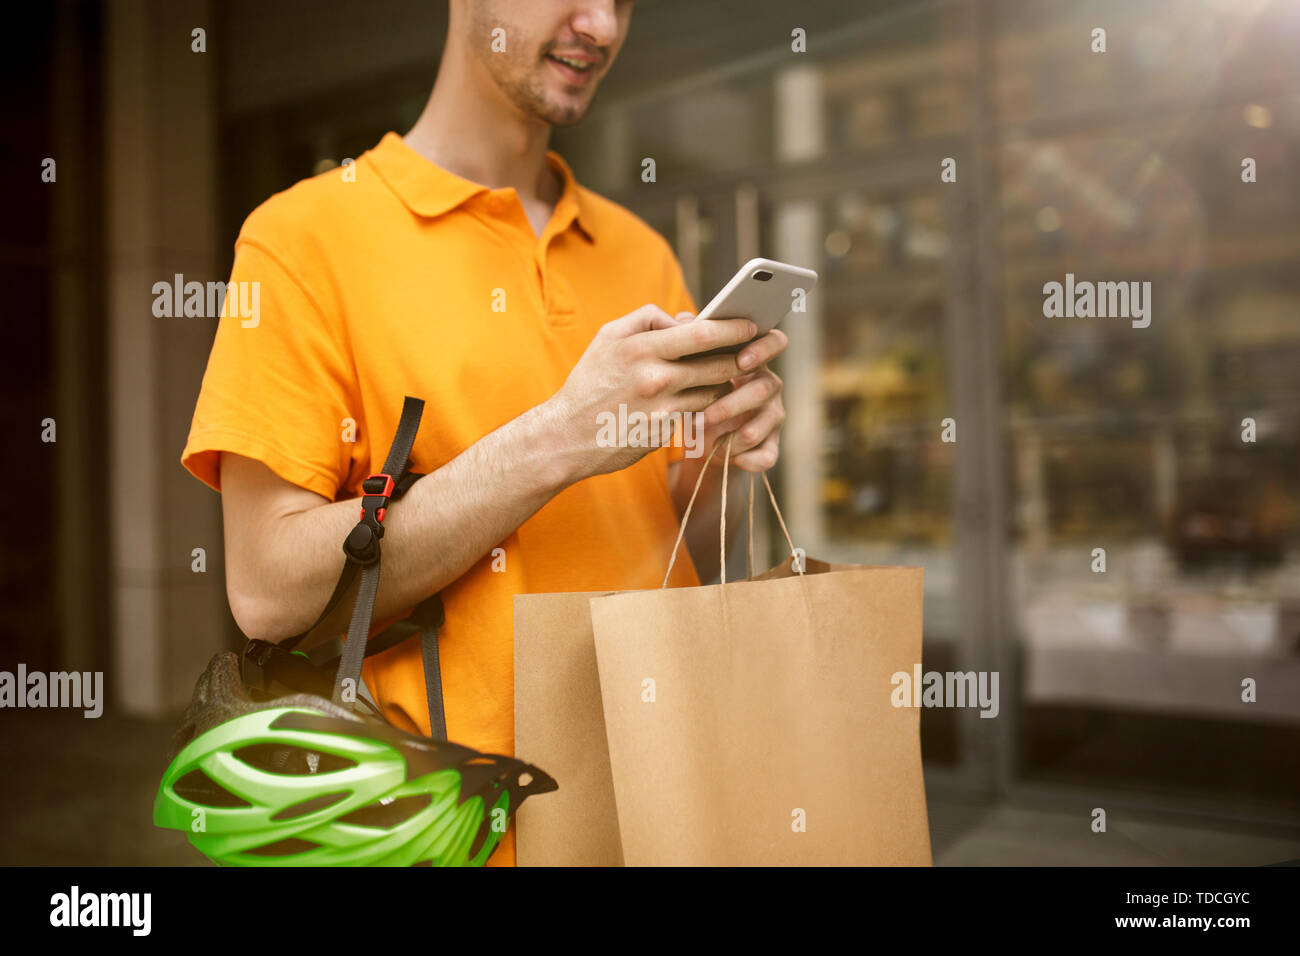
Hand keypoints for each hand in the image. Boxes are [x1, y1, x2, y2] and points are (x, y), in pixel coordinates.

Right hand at [545, 304, 757, 479]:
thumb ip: (647, 319)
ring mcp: (663, 408)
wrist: (566, 437)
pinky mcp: (666, 432)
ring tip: (728, 374)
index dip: (733, 328)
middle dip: (741, 357)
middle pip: (719, 363)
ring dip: (725, 383)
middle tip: (753, 351)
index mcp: (642, 348)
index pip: (703, 333)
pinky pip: (701, 414)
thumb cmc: (589, 382)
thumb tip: (686, 319)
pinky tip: (710, 400)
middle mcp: (656, 378)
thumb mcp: (608, 338)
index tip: (751, 325)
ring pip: (714, 391)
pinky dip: (710, 405)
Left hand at [689, 327, 787, 471]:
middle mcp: (769, 386)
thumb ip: (691, 344)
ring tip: (706, 439)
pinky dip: (749, 459)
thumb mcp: (689, 369)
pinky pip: (767, 455)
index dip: (763, 349)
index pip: (775, 342)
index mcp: (754, 360)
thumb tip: (682, 319)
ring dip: (734, 433)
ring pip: (765, 424)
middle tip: (707, 415)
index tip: (742, 360)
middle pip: (766, 387)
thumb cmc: (693, 393)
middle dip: (734, 402)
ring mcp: (772, 417)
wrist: (697, 440)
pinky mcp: (769, 446)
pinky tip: (731, 459)